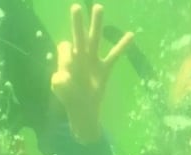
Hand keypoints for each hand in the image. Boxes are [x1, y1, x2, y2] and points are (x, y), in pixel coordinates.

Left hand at [52, 4, 133, 142]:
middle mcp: (80, 56)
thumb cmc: (68, 96)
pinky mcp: (104, 68)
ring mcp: (93, 60)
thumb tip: (60, 76)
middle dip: (77, 23)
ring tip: (98, 7)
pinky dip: (122, 46)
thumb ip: (59, 82)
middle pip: (78, 36)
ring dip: (96, 24)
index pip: (64, 47)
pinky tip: (131, 35)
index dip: (64, 53)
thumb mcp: (60, 88)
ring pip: (95, 39)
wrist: (83, 107)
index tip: (66, 66)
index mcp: (68, 59)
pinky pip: (114, 55)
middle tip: (75, 7)